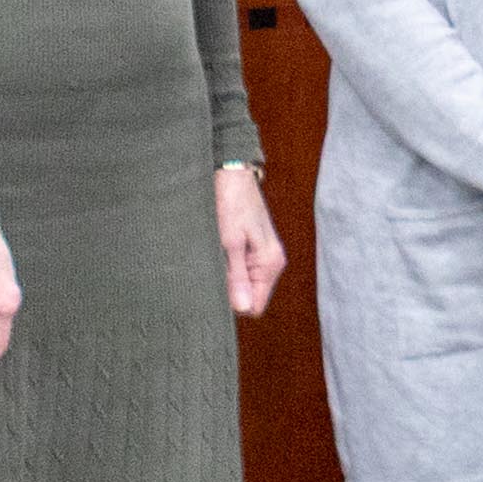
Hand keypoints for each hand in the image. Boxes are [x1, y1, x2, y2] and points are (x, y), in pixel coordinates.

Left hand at [216, 167, 286, 319]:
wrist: (232, 173)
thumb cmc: (231, 202)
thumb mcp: (229, 242)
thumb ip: (236, 277)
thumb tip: (243, 308)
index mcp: (271, 263)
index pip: (254, 307)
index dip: (234, 302)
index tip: (217, 285)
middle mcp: (271, 262)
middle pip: (248, 296)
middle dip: (228, 289)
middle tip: (212, 266)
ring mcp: (261, 256)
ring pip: (241, 284)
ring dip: (225, 275)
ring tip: (214, 253)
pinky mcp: (251, 248)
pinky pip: (238, 270)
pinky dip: (225, 265)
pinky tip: (217, 248)